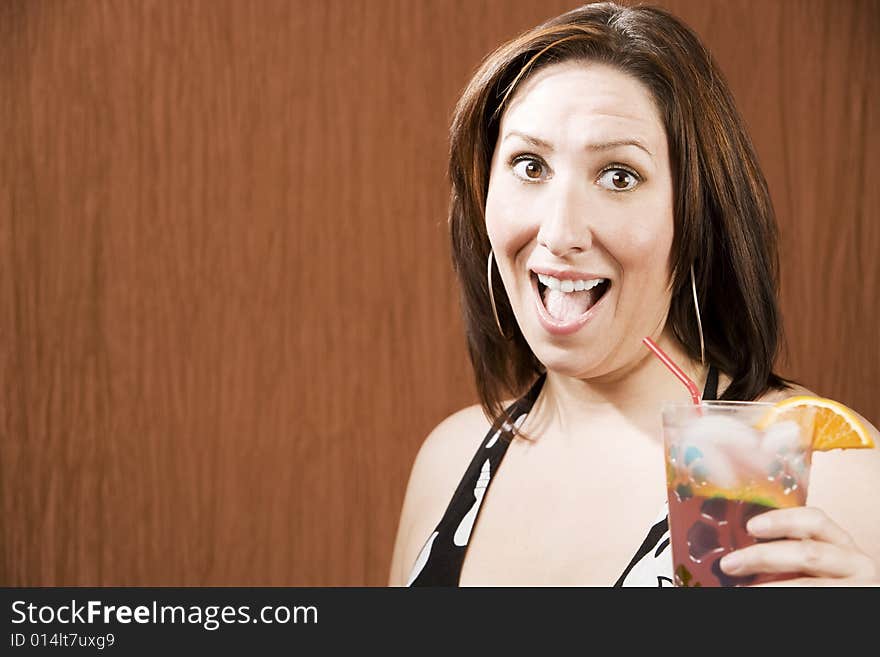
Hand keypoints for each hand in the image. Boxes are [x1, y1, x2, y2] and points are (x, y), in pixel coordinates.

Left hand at [718, 506, 878, 585]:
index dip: (782, 520)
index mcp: (839, 541)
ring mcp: (859, 585)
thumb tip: (736, 551)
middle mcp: (854, 561)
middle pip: (807, 553)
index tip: (750, 526)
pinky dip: (782, 595)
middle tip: (729, 564)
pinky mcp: (857, 601)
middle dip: (763, 557)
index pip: (814, 519)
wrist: (844, 598)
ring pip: (807, 584)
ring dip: (770, 586)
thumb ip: (783, 551)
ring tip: (744, 589)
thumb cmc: (821, 578)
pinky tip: (762, 593)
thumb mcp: (807, 561)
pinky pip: (813, 598)